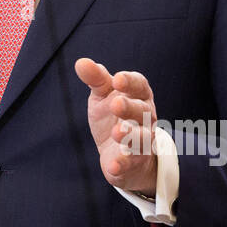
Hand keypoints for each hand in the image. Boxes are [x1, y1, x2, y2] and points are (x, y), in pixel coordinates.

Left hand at [75, 59, 158, 197]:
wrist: (119, 151)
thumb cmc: (112, 115)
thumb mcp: (103, 95)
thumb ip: (96, 78)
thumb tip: (81, 62)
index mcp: (138, 96)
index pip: (139, 85)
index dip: (130, 82)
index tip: (117, 79)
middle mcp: (146, 118)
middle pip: (143, 111)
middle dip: (130, 108)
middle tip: (116, 104)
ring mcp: (142, 141)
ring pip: (143, 138)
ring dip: (131, 135)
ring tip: (117, 132)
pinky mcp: (134, 162)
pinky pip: (131, 163)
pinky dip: (123, 163)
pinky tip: (113, 165)